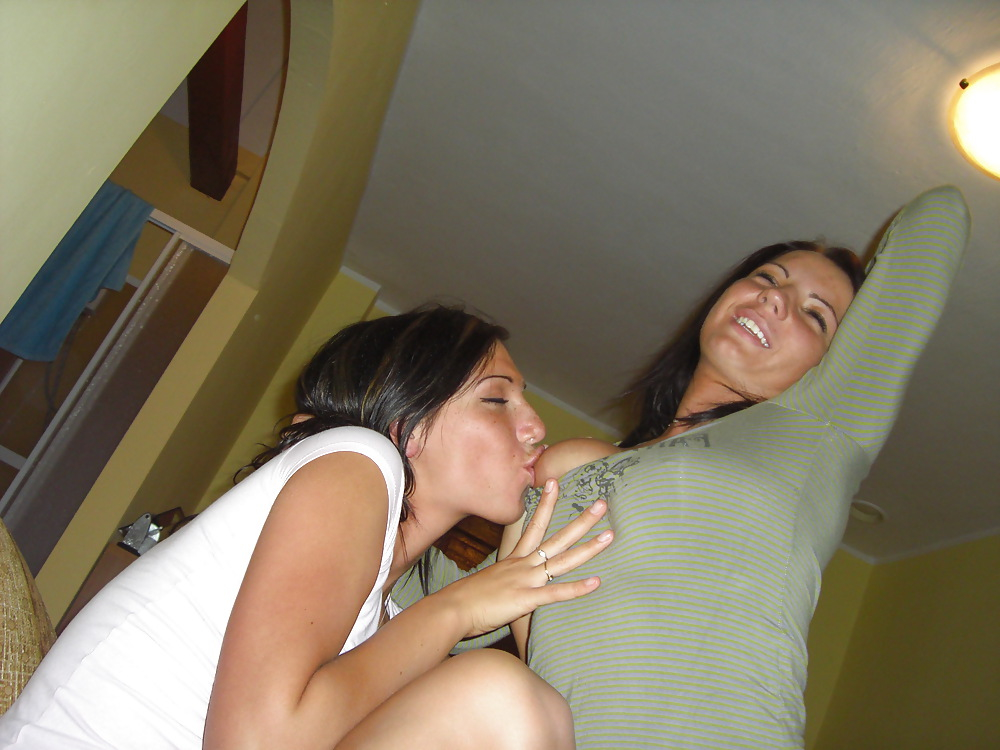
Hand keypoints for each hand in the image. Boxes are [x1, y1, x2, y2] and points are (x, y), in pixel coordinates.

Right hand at [441, 478, 611, 637]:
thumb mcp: (489, 581)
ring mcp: (526, 579)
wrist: (450, 609)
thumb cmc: (466, 599)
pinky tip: (597, 582)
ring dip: (588, 548)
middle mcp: (523, 563)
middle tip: (602, 504)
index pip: (533, 524)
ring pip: (563, 559)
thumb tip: (508, 580)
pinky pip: (556, 593)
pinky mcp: (526, 599)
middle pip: (556, 536)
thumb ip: (504, 578)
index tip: (554, 481)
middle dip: (581, 520)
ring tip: (610, 535)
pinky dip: (577, 588)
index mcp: (513, 558)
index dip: (546, 504)